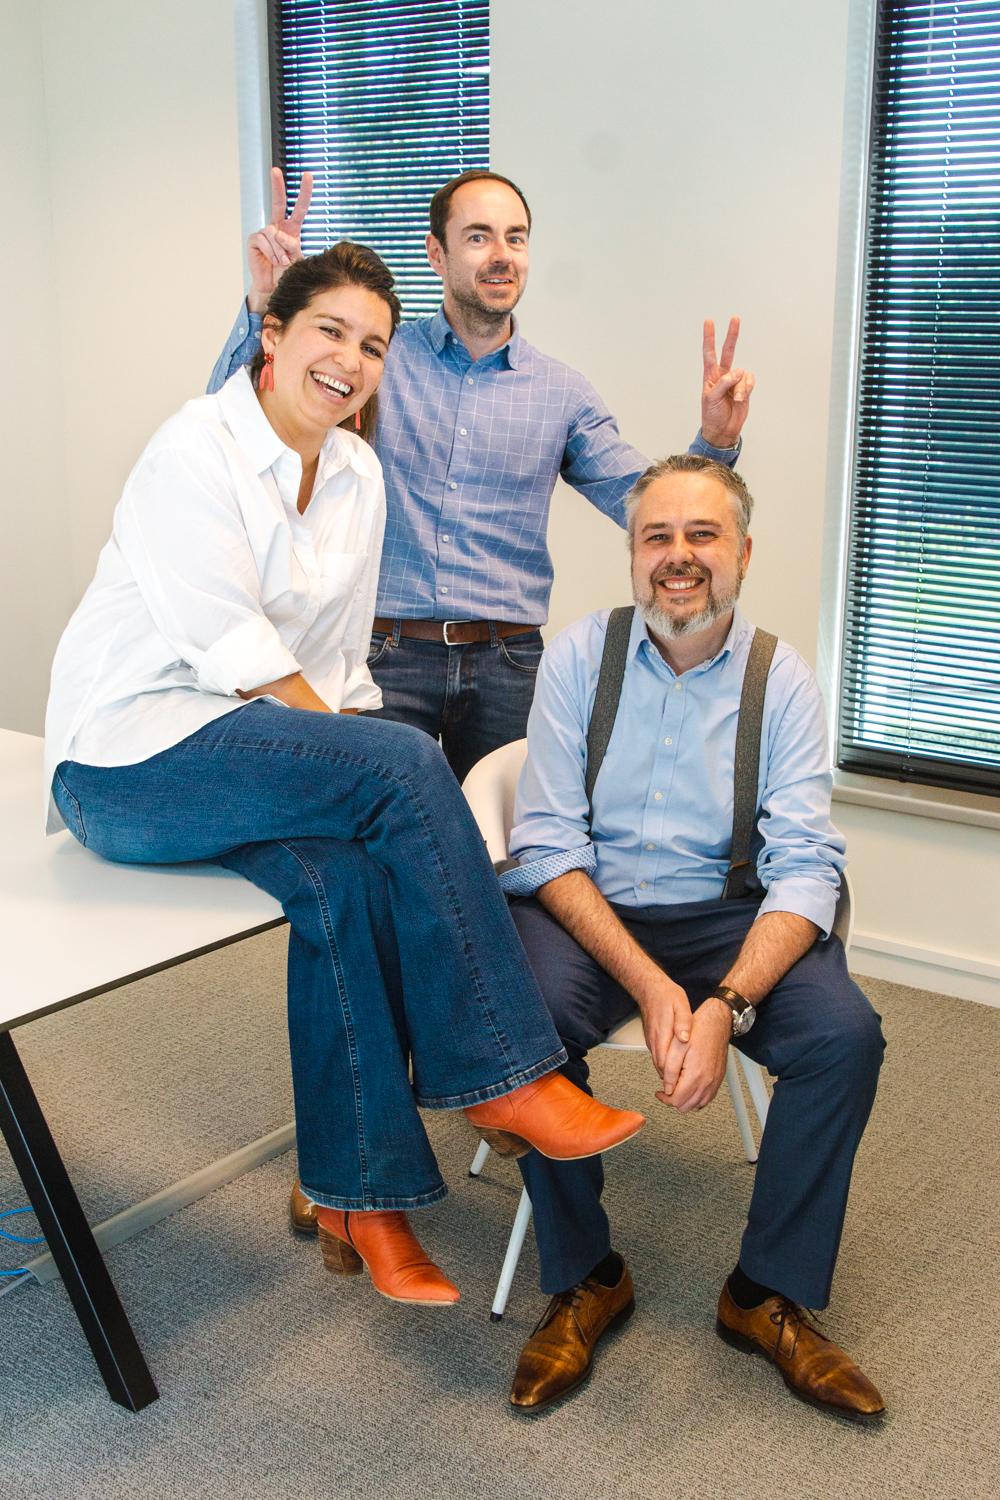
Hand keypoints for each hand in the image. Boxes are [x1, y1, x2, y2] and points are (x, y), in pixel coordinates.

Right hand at [247, 167, 313, 313]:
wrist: (274, 287)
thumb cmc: (287, 273)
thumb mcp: (297, 258)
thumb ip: (292, 244)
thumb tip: (279, 233)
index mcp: (291, 230)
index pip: (299, 208)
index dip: (304, 193)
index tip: (308, 175)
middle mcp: (277, 228)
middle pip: (278, 202)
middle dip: (277, 185)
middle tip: (276, 170)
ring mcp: (265, 232)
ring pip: (274, 233)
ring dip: (280, 250)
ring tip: (282, 262)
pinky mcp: (255, 239)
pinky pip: (265, 240)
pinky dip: (271, 252)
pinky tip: (272, 260)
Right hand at [638, 979, 692, 1099]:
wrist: (650, 989)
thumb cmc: (667, 997)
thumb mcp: (680, 1006)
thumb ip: (683, 1023)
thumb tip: (685, 1038)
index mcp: (663, 1035)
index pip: (666, 1064)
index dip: (673, 1080)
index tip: (679, 1091)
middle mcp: (655, 1041)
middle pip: (662, 1069)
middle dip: (671, 1083)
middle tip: (682, 1095)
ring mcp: (652, 1042)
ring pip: (659, 1065)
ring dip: (669, 1076)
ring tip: (681, 1088)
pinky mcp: (652, 1040)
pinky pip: (658, 1058)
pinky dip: (666, 1067)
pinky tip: (675, 1071)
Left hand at [658, 997, 731, 1112]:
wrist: (717, 1023)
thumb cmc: (699, 1030)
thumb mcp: (676, 1046)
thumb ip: (670, 1070)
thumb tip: (667, 1088)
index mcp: (695, 1074)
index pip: (677, 1100)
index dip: (665, 1098)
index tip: (660, 1092)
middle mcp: (707, 1081)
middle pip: (686, 1106)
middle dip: (674, 1100)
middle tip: (667, 1089)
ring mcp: (714, 1081)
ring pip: (697, 1105)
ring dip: (685, 1100)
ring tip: (677, 1086)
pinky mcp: (718, 1079)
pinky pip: (707, 1098)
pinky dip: (696, 1098)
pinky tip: (689, 1087)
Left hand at [700, 316, 754, 449]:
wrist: (723, 430)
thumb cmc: (712, 415)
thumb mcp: (711, 399)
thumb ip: (723, 383)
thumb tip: (737, 373)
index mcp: (710, 376)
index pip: (709, 353)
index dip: (709, 338)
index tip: (709, 322)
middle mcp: (723, 375)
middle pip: (728, 351)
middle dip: (732, 335)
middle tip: (735, 318)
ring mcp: (735, 381)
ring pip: (742, 373)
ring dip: (740, 387)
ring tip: (735, 399)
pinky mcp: (745, 388)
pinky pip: (750, 381)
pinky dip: (747, 389)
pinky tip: (741, 398)